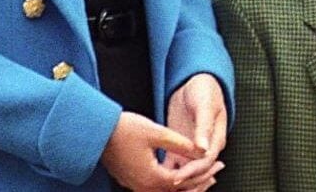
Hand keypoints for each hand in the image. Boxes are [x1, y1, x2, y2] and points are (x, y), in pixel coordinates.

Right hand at [101, 111, 215, 191]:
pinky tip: (180, 172)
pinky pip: (158, 188)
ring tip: (204, 176)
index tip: (219, 164)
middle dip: (200, 183)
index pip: (187, 181)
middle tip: (216, 173)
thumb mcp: (157, 132)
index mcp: (152, 178)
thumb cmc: (124, 130)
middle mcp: (144, 187)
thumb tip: (204, 151)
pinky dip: (174, 183)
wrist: (97, 132)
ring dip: (187, 185)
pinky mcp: (132, 181)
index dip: (205, 173)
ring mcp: (137, 186)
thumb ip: (182, 144)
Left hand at [162, 74, 227, 189]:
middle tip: (170, 189)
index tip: (177, 178)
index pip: (205, 161)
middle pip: (198, 173)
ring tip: (162, 189)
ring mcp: (192, 149)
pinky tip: (156, 181)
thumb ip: (204, 126)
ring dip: (177, 183)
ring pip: (186, 172)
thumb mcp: (205, 105)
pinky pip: (174, 165)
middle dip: (187, 184)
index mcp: (215, 139)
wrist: (195, 83)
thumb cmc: (204, 90)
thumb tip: (203, 148)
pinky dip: (167, 174)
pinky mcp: (179, 147)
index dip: (192, 171)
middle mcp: (205, 148)